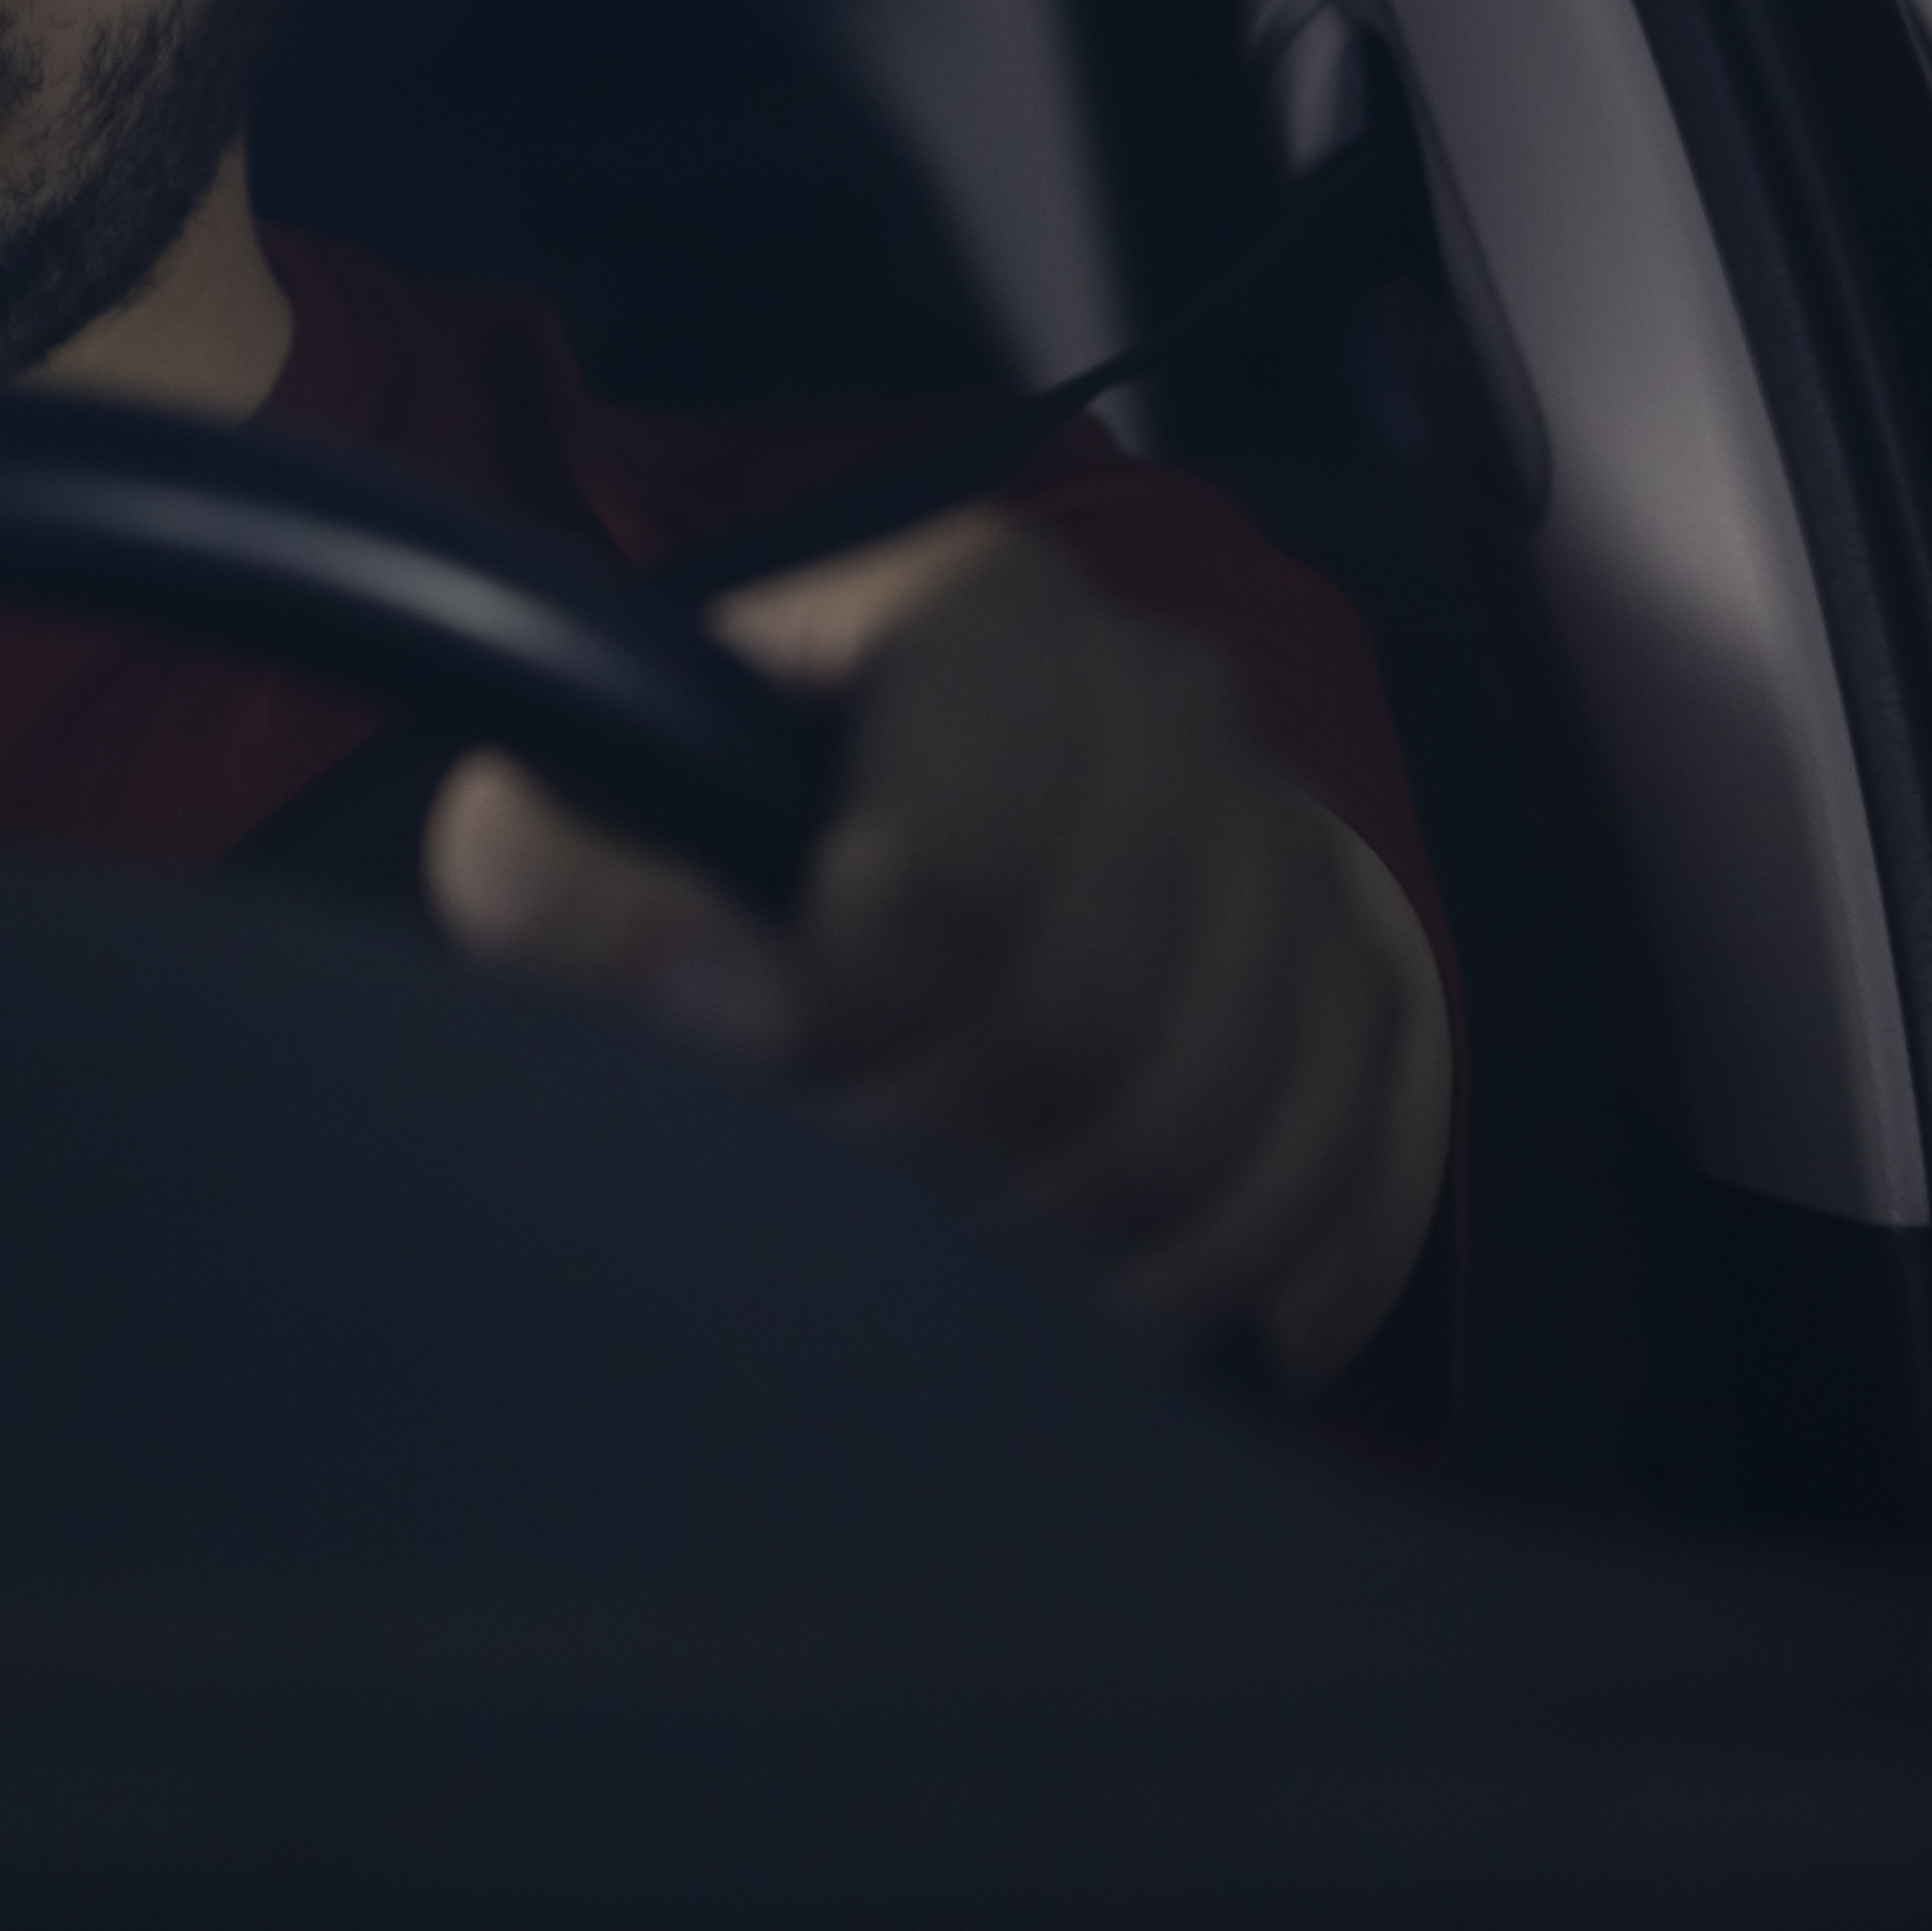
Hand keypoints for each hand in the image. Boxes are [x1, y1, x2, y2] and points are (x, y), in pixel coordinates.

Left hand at [426, 508, 1449, 1396]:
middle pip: (1076, 1016)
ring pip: (1194, 1127)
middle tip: (813, 1236)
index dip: (837, 1027)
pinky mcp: (1365, 992)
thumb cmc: (741, 814)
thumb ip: (566, 870)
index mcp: (988, 615)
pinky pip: (1304, 1188)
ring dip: (1041, 1258)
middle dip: (923, 1169)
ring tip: (911, 1296)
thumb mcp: (606, 801)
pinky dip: (1176, 1291)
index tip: (753, 1097)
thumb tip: (673, 986)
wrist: (963, 817)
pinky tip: (1056, 1315)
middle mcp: (1171, 705)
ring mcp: (1290, 852)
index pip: (949, 869)